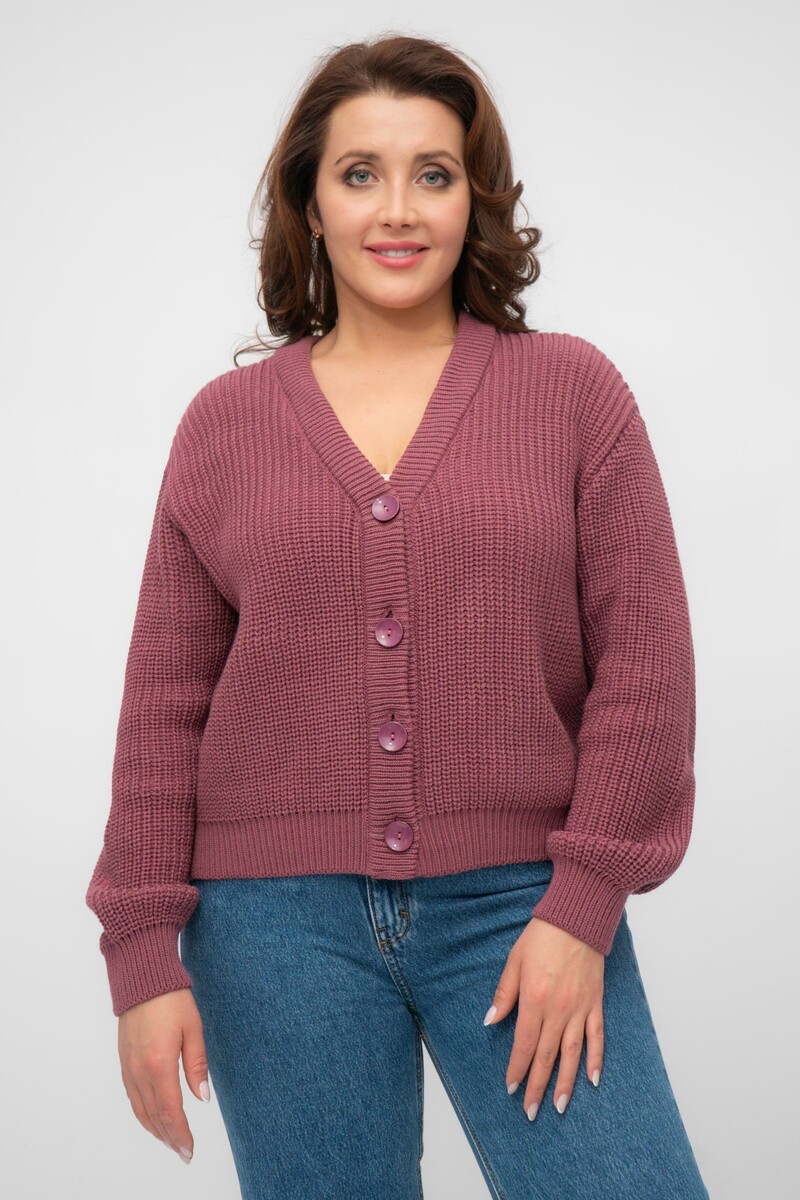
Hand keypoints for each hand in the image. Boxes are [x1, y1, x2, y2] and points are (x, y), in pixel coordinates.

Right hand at [118, 987, 210, 1163]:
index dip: (180, 1133)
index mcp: (159, 1063)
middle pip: (154, 1115)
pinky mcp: (124, 1061)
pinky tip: (153, 1117)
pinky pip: (132, 1096)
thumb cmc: (172, 999)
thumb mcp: (193, 1029)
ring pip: (140, 1109)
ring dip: (155, 1129)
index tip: (190, 1149)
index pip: (170, 1110)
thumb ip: (197, 1065)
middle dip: (169, 1137)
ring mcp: (128, 1066)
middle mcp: (139, 1070)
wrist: (143, 978)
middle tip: (184, 1152)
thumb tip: (202, 1098)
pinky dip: (143, 1113)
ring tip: (171, 1141)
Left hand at [484, 917, 604, 1119]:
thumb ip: (504, 993)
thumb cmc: (542, 936)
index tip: (511, 1088)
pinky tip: (592, 1079)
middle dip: (537, 1085)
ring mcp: (580, 1008)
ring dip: (566, 1082)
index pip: (524, 1043)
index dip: (517, 1068)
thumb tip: (492, 1020)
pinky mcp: (596, 1003)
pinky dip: (596, 1059)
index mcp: (534, 999)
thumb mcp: (514, 960)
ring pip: (572, 1053)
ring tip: (560, 1106)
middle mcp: (558, 1009)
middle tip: (531, 1111)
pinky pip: (597, 1037)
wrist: (577, 919)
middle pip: (546, 1055)